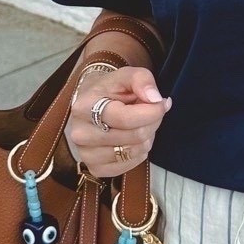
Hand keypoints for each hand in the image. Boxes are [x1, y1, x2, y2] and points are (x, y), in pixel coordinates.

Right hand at [66, 65, 171, 179]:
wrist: (90, 104)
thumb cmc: (109, 89)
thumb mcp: (125, 75)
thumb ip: (141, 79)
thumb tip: (155, 98)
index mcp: (84, 108)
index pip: (125, 118)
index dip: (151, 112)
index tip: (162, 103)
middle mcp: (81, 134)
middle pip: (134, 136)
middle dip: (152, 122)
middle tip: (152, 112)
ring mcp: (86, 154)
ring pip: (135, 151)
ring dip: (147, 137)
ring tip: (140, 124)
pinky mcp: (95, 169)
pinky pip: (131, 165)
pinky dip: (139, 152)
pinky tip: (133, 139)